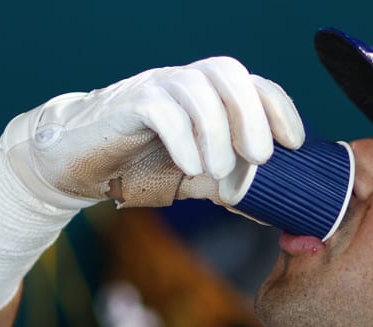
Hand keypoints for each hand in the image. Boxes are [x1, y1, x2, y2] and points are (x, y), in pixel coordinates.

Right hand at [0, 57, 305, 208]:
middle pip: (228, 73)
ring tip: (219, 171)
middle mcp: (184, 81)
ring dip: (217, 131)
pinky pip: (161, 108)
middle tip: (260, 157)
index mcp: (208, 94)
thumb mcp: (197, 175)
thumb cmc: (142, 164)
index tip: (294, 143)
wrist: (77, 162)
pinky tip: (190, 166)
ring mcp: (154, 87)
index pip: (253, 83)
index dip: (279, 108)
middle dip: (252, 114)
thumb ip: (232, 182)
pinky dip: (183, 138)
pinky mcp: (126, 104)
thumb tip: (276, 206)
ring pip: (196, 88)